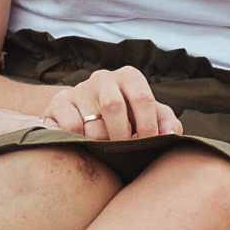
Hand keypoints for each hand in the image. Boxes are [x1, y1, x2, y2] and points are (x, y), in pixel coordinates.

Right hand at [42, 66, 181, 141]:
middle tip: (124, 152)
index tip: (148, 145)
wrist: (86, 115)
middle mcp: (103, 77)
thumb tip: (170, 135)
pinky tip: (85, 143)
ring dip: (101, 144)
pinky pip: (71, 127)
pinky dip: (81, 141)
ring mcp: (80, 88)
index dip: (148, 127)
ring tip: (105, 150)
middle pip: (113, 106)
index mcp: (129, 77)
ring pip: (92, 123)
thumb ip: (166, 122)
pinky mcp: (59, 102)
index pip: (142, 98)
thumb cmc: (126, 118)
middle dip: (121, 136)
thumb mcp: (149, 116)